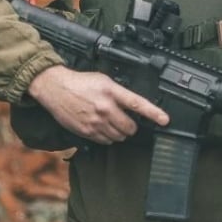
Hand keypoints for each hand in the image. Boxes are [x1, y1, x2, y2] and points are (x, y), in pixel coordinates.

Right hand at [28, 65, 168, 144]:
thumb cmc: (81, 82)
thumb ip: (119, 92)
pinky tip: (102, 127)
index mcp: (112, 92)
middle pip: (130, 127)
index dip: (154, 113)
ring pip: (119, 136)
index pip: (138, 104)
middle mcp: (105, 108)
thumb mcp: (104, 80)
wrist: (56, 88)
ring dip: (120, 132)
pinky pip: (105, 141)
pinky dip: (108, 137)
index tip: (165, 120)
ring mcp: (96, 122)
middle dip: (132, 126)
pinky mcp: (86, 132)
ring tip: (112, 122)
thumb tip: (132, 105)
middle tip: (128, 121)